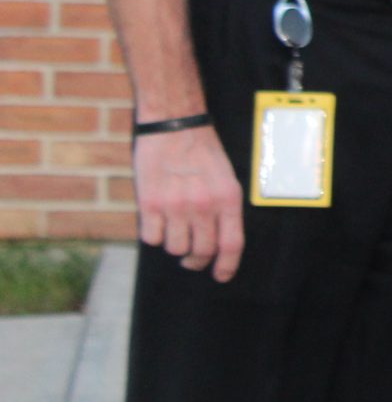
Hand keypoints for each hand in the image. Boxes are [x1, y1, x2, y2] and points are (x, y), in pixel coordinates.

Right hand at [133, 123, 244, 281]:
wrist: (174, 125)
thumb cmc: (202, 151)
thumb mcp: (226, 177)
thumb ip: (223, 208)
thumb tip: (219, 242)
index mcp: (227, 198)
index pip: (232, 244)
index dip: (227, 266)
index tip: (221, 276)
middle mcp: (203, 205)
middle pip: (201, 251)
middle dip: (196, 260)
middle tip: (191, 258)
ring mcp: (176, 206)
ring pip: (174, 248)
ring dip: (174, 245)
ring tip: (174, 229)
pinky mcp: (150, 204)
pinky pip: (151, 238)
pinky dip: (153, 234)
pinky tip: (157, 220)